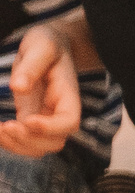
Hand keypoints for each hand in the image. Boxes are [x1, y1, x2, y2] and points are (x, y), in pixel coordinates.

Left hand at [0, 24, 81, 157]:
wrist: (48, 45)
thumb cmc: (47, 44)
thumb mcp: (41, 46)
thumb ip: (32, 65)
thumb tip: (18, 87)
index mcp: (67, 95)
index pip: (69, 121)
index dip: (50, 128)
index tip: (26, 119)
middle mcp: (59, 111)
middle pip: (55, 142)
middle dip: (30, 141)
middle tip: (7, 126)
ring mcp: (45, 118)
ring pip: (40, 148)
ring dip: (18, 146)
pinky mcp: (29, 119)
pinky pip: (25, 142)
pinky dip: (10, 143)